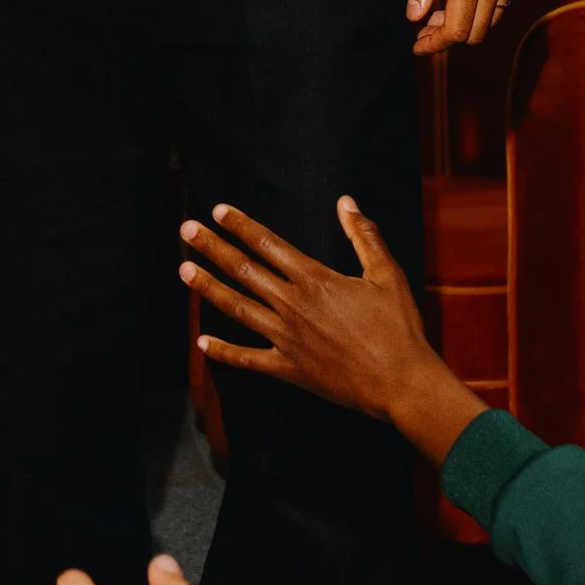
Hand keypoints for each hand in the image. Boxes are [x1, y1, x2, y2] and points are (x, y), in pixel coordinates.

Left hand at [180, 194, 483, 463]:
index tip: (218, 210)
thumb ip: (364, 236)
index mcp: (315, 279)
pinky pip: (249, 358)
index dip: (241, 225)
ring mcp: (287, 338)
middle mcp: (293, 305)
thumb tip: (347, 202)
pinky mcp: (288, 369)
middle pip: (244, 269)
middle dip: (212, 247)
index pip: (268, 243)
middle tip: (186, 228)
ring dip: (209, 288)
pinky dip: (224, 352)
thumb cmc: (398, 327)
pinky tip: (203, 343)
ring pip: (238, 308)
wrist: (400, 382)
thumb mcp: (387, 274)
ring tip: (184, 270)